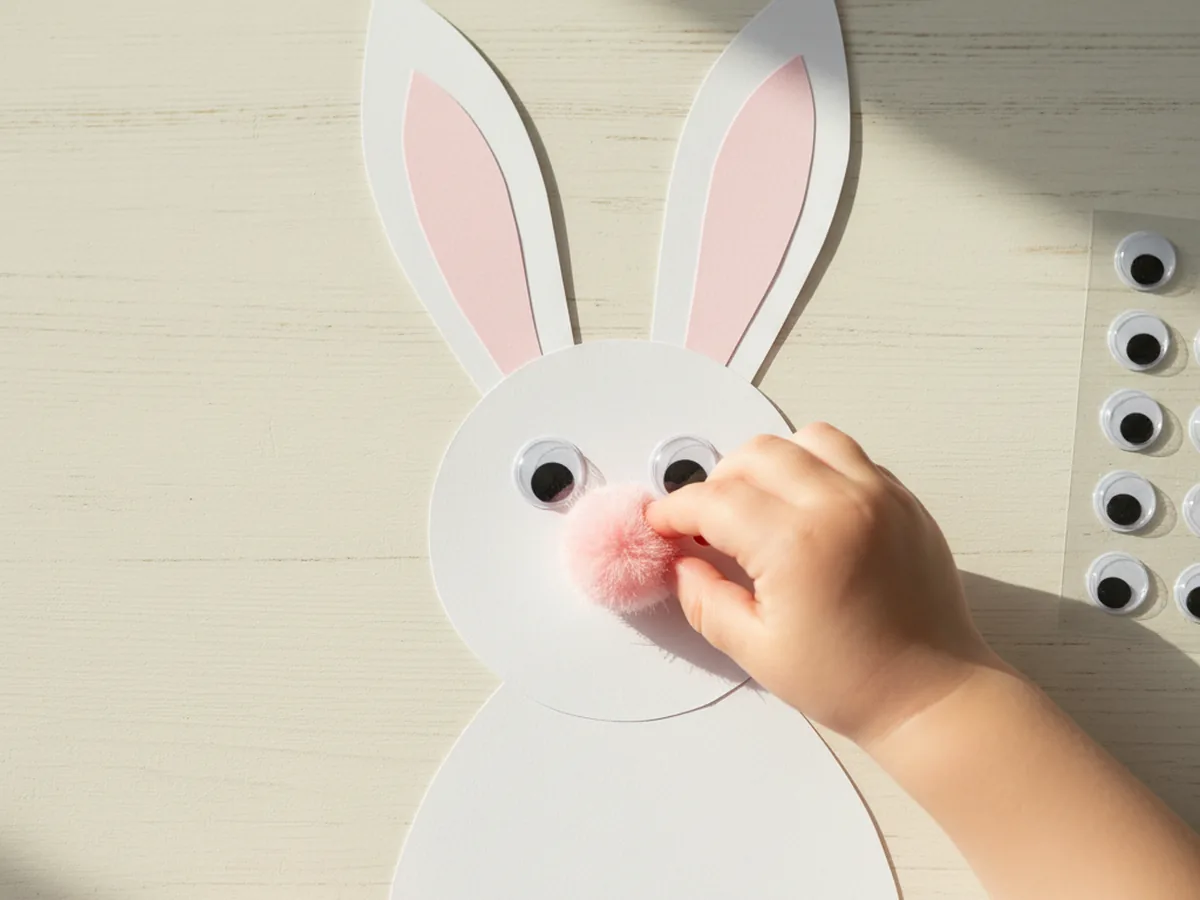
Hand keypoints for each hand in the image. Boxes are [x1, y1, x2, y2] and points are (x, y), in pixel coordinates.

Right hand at [647, 423, 999, 746]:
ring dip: (769, 463)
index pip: (714, 500)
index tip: (663, 523)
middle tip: (708, 523)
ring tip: (759, 504)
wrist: (932, 694)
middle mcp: (840, 505)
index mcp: (798, 544)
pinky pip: (849, 455)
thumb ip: (707, 601)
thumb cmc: (855, 681)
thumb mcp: (757, 651)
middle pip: (754, 455)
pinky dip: (816, 468)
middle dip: (718, 483)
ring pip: (806, 439)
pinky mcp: (904, 500)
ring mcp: (879, 496)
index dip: (676, 510)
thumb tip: (683, 565)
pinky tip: (805, 508)